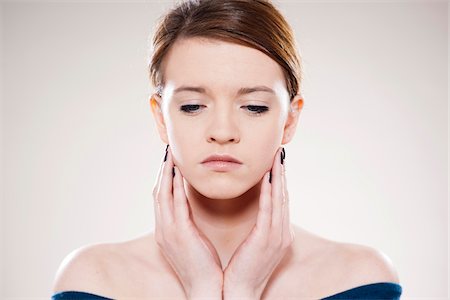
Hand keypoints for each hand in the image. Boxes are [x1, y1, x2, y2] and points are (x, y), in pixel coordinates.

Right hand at [153, 146, 222, 298]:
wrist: (204, 288)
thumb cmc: (202, 265)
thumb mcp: (191, 241)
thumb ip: (187, 224)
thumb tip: (189, 210)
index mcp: (166, 231)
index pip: (161, 199)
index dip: (164, 179)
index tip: (169, 162)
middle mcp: (163, 229)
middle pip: (158, 192)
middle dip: (162, 171)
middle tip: (167, 152)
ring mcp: (169, 231)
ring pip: (163, 195)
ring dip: (166, 174)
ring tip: (171, 155)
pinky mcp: (179, 233)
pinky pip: (175, 204)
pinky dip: (175, 186)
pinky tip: (179, 172)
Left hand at [223, 147, 294, 299]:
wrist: (241, 292)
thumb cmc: (245, 268)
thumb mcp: (257, 245)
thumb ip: (262, 227)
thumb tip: (261, 212)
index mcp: (279, 233)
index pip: (281, 200)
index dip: (280, 180)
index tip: (276, 162)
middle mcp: (282, 232)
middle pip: (284, 195)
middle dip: (282, 173)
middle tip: (280, 152)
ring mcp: (276, 236)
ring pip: (279, 199)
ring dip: (278, 176)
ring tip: (276, 157)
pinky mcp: (266, 239)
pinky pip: (269, 210)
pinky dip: (270, 192)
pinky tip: (268, 177)